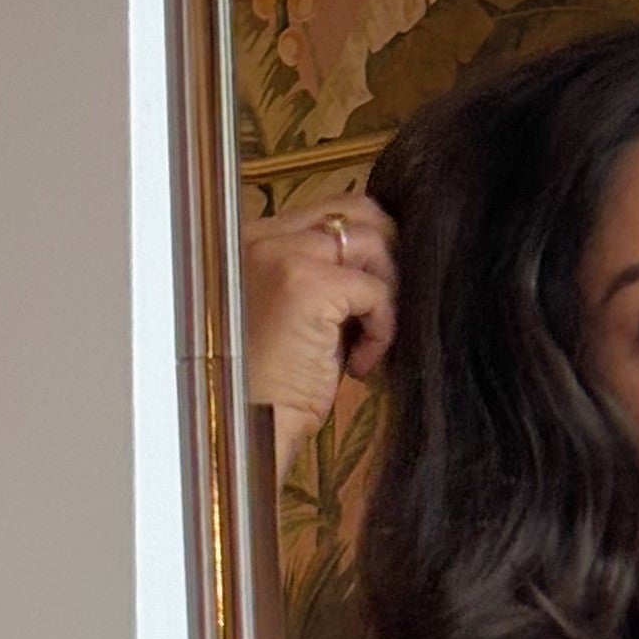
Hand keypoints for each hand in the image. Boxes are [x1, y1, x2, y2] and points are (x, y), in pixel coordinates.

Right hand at [243, 197, 396, 469]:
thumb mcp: (294, 318)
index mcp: (255, 239)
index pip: (329, 211)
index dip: (367, 248)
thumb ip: (322, 280)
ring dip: (387, 295)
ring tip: (367, 342)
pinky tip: (359, 365)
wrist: (249, 428)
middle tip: (384, 310)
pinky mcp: (306, 285)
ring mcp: (283, 255)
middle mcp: (263, 236)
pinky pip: (376, 290)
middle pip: (357, 210)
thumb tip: (380, 266)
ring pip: (372, 243)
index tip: (373, 297)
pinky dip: (383, 329)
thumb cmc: (271, 386)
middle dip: (388, 257)